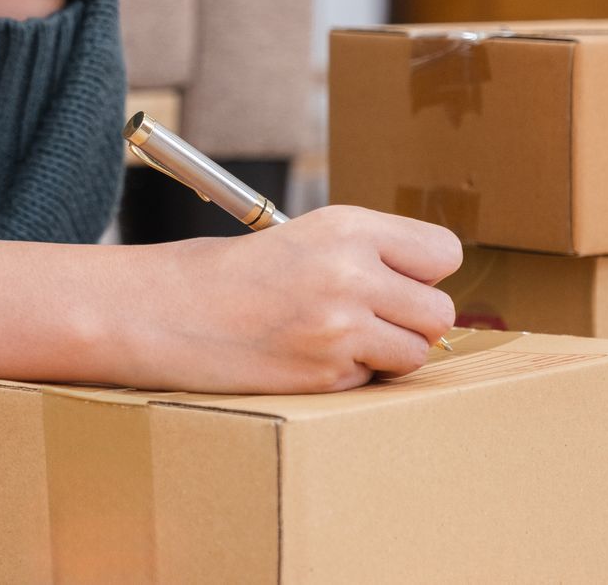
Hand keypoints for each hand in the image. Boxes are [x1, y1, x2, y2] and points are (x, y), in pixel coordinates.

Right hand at [113, 206, 463, 393]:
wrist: (165, 311)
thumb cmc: (232, 274)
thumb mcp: (302, 236)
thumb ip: (368, 254)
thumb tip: (428, 289)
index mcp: (346, 226)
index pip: (443, 252)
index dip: (424, 272)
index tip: (398, 279)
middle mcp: (350, 272)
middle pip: (439, 311)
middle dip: (411, 320)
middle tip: (369, 318)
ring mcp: (339, 327)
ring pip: (414, 353)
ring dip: (387, 354)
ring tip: (339, 339)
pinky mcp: (324, 373)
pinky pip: (370, 380)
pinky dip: (347, 375)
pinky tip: (305, 356)